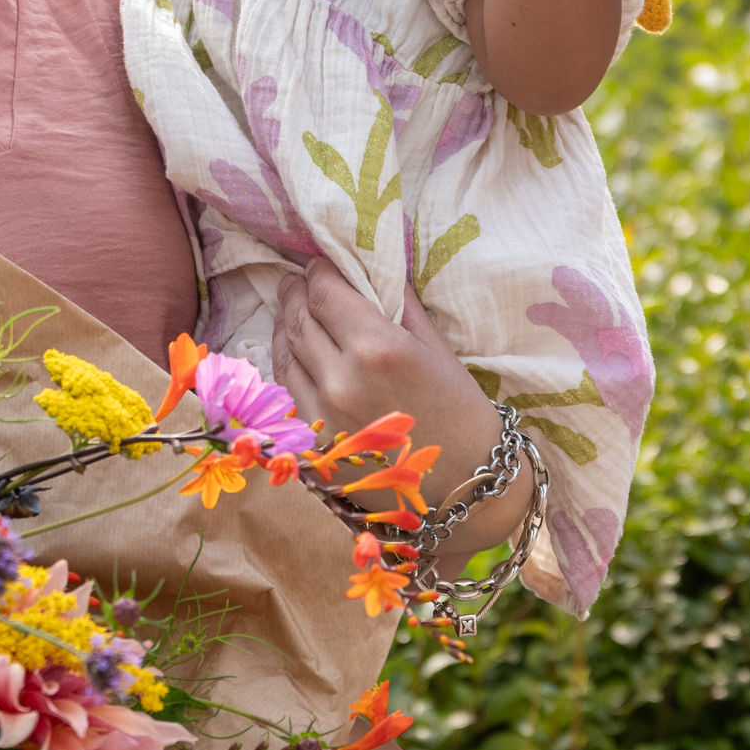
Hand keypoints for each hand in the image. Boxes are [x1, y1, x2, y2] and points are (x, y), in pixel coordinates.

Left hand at [270, 271, 533, 560]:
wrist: (465, 486)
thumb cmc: (460, 411)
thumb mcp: (435, 347)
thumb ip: (397, 303)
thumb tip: (368, 269)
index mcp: (377, 348)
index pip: (325, 293)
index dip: (317, 272)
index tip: (319, 263)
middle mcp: (341, 379)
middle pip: (299, 319)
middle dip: (296, 292)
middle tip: (298, 279)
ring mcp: (322, 415)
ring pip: (284, 353)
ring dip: (285, 324)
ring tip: (292, 308)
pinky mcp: (313, 444)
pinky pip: (287, 391)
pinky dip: (286, 363)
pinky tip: (293, 350)